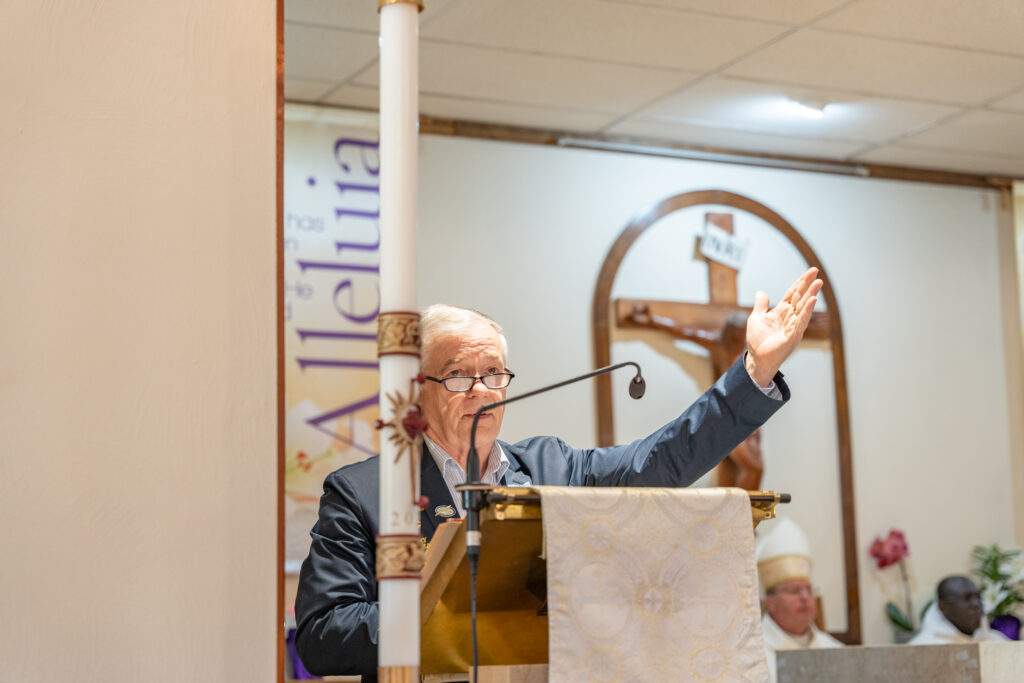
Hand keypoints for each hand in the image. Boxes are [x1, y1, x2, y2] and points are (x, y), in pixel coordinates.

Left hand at [744, 267, 822, 386]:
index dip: (800, 282)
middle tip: (816, 271)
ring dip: (811, 295)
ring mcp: (793, 326)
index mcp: (781, 311)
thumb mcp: (756, 318)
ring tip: (818, 283)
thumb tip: (761, 292)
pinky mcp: (793, 336)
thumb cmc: (758, 341)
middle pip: (800, 297)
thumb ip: (761, 305)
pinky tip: (812, 300)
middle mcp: (790, 317)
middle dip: (808, 284)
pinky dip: (807, 311)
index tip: (810, 272)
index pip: (793, 293)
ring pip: (804, 307)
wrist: (757, 359)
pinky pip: (801, 321)